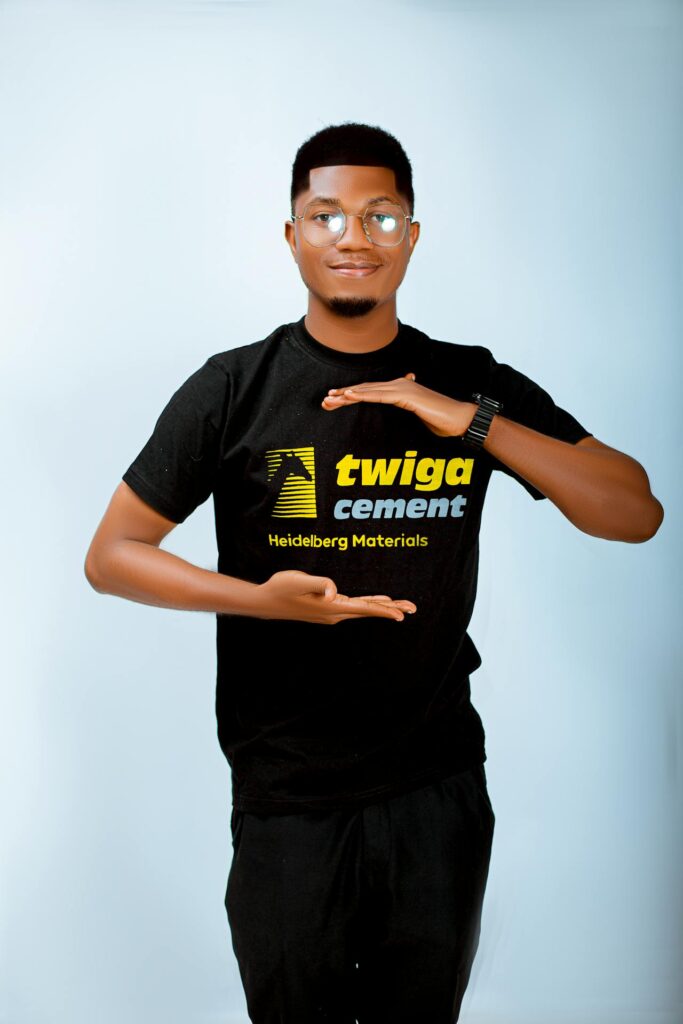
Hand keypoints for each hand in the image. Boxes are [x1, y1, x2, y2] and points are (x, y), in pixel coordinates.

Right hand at [254, 570, 416, 624]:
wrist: (266, 602)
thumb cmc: (281, 588)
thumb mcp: (299, 580)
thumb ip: (319, 583)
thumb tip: (334, 593)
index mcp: (331, 607)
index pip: (364, 608)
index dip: (385, 609)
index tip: (403, 613)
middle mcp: (334, 613)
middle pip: (368, 611)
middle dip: (391, 609)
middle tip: (413, 608)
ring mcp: (331, 613)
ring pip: (362, 610)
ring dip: (382, 607)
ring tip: (401, 606)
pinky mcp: (327, 609)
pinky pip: (354, 607)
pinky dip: (369, 604)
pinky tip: (376, 602)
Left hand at [321, 373, 477, 437]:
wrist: (460, 420)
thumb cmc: (442, 421)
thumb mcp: (417, 418)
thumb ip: (406, 413)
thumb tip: (399, 417)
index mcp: (399, 389)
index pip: (369, 393)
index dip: (350, 397)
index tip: (333, 403)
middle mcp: (399, 384)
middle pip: (364, 390)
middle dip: (342, 396)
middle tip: (324, 401)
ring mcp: (402, 388)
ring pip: (368, 391)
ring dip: (347, 395)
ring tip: (330, 399)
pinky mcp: (406, 395)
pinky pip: (379, 396)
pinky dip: (363, 395)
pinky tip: (349, 396)